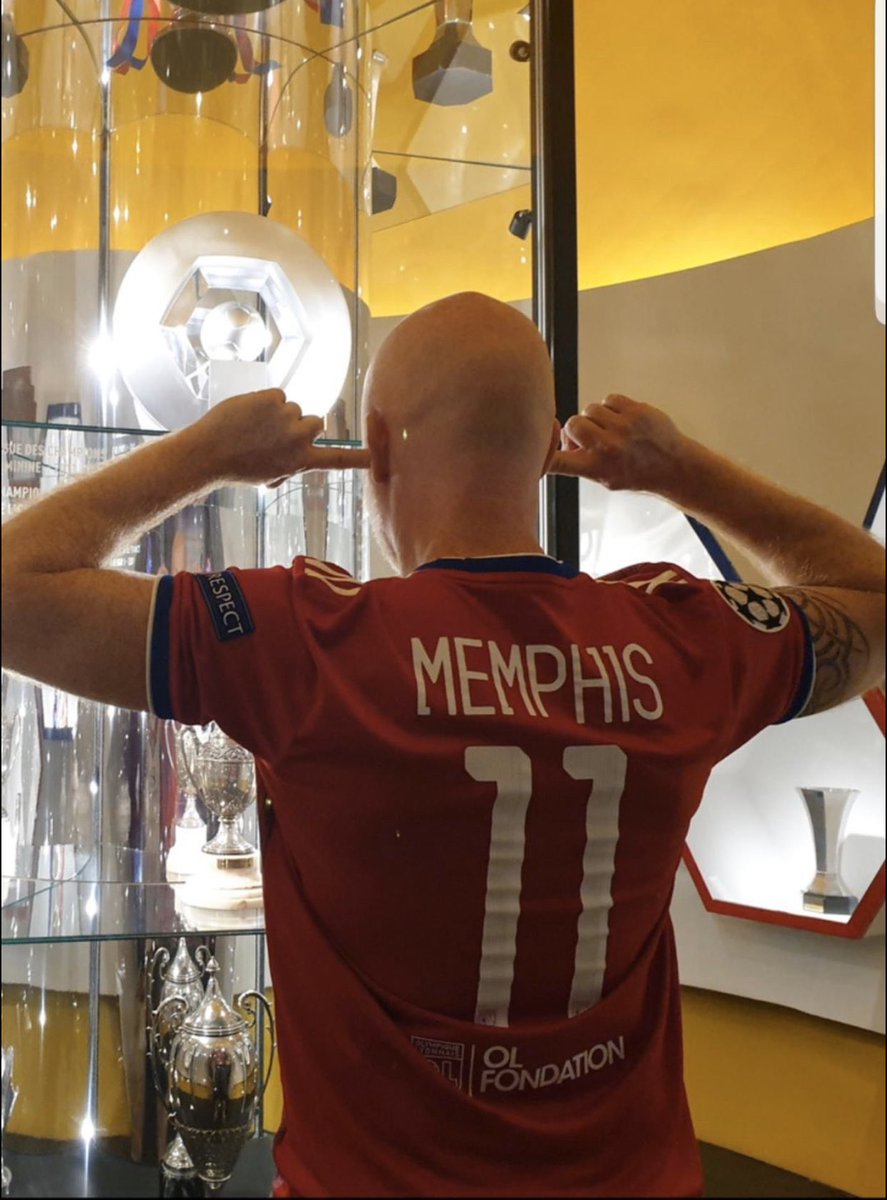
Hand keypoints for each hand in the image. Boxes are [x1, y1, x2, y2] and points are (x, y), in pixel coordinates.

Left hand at [193, 389, 369, 484]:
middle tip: (278, 433)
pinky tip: (248, 416)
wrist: (208, 453)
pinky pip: (276, 396)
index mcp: (301, 461)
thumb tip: (296, 454)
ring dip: (279, 414)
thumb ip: (290, 463)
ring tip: (254, 428)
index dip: (360, 458)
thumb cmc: (237, 468)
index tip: (378, 457)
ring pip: (293, 408)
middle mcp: (300, 438)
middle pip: (317, 422)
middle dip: (302, 425)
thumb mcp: (270, 475)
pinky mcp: (273, 398)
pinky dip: (264, 403)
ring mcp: (287, 416)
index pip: (338, 459)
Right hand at [547, 394, 687, 492]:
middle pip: (572, 424)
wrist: (675, 467)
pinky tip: (621, 420)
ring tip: (609, 429)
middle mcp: (607, 448)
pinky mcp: (636, 410)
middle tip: (588, 438)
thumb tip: (561, 440)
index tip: (533, 448)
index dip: (542, 453)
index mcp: (596, 469)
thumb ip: (582, 462)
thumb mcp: (605, 479)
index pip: (558, 461)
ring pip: (590, 409)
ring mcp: (623, 427)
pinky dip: (611, 407)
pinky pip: (609, 399)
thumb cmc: (638, 474)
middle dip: (576, 429)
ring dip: (595, 417)